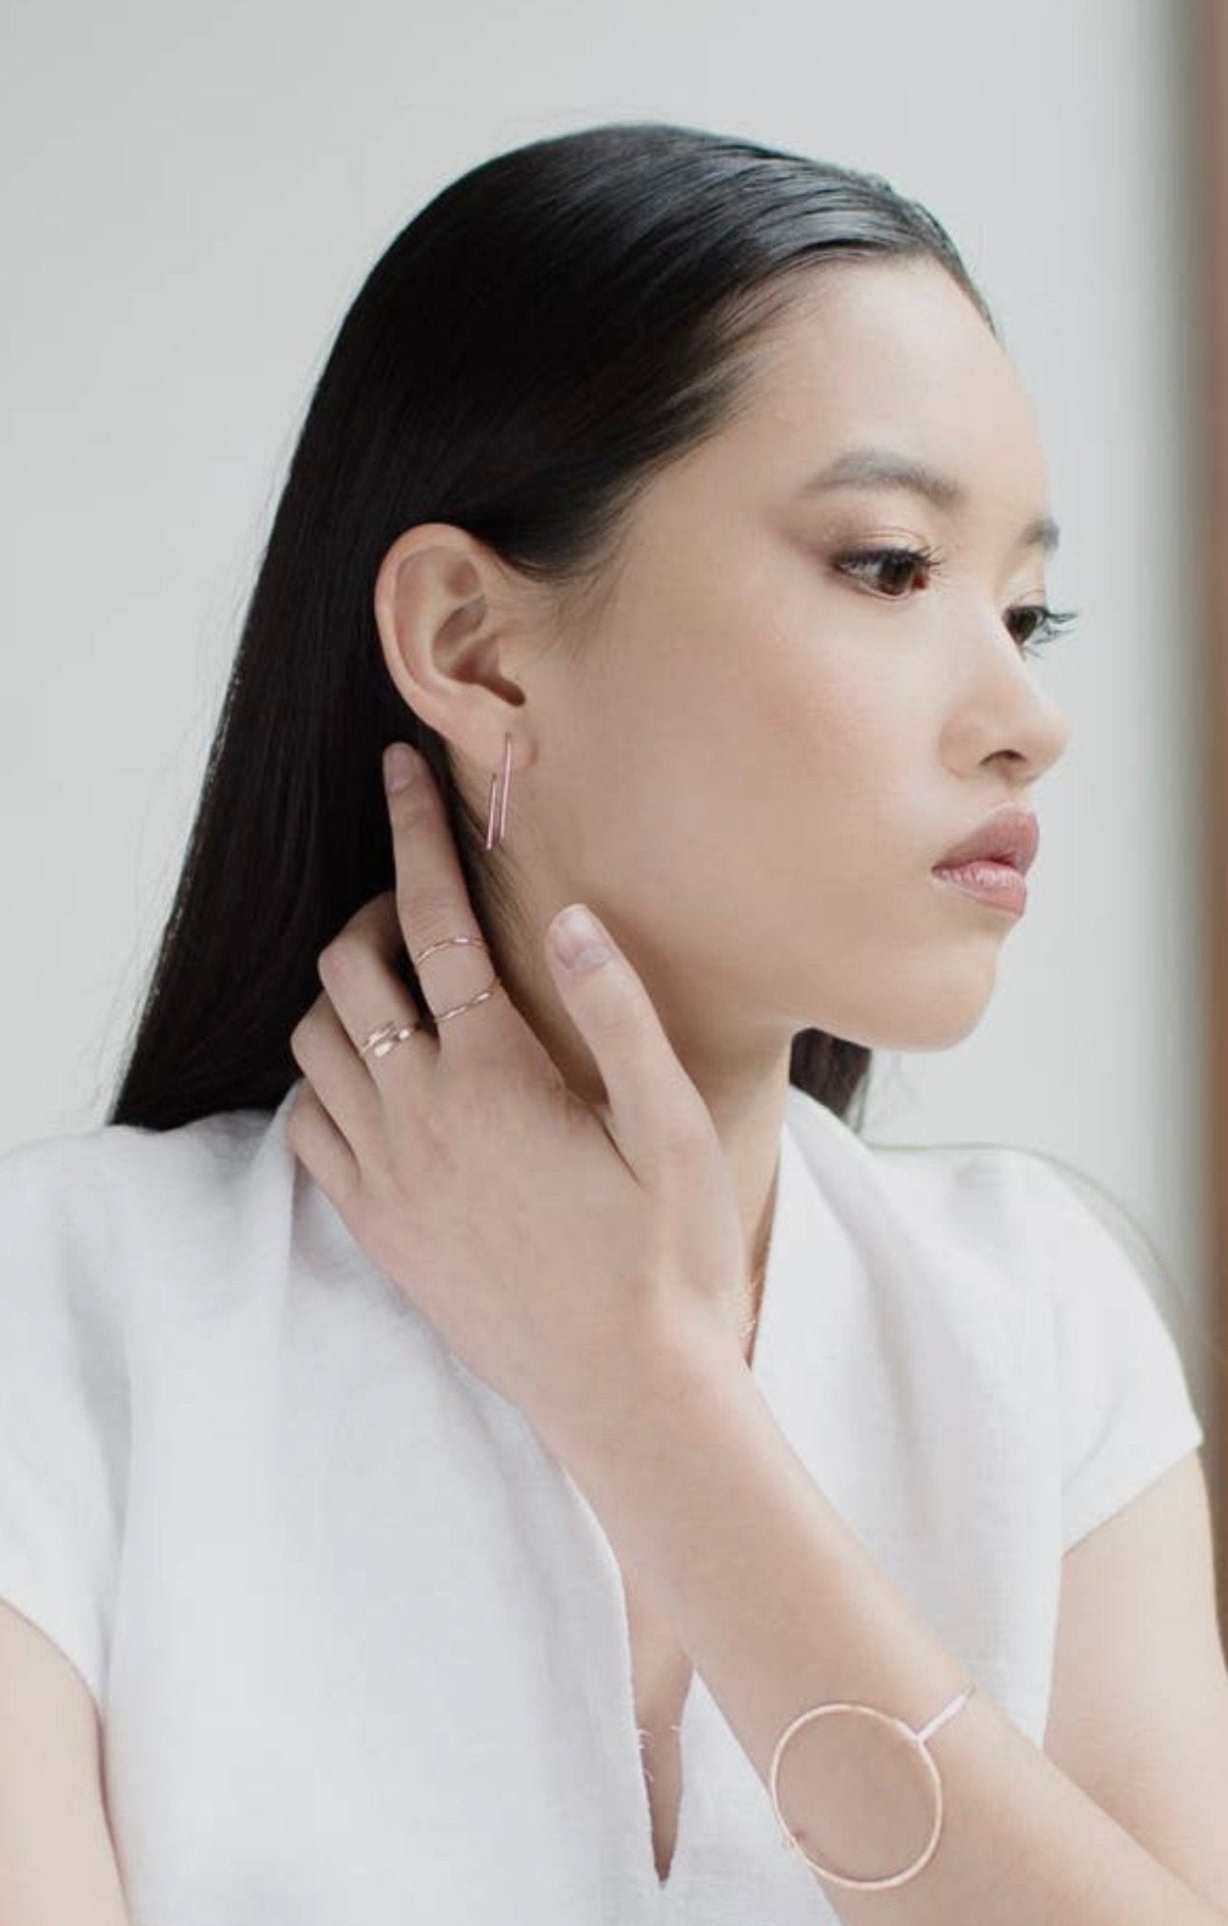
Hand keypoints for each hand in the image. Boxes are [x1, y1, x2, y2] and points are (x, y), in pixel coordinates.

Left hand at [284, 741, 750, 1458]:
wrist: (626, 1395)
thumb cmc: (668, 1260)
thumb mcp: (674, 1130)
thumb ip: (621, 1014)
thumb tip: (574, 915)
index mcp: (495, 1073)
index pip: (435, 919)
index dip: (416, 830)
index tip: (399, 767)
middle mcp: (420, 1115)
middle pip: (349, 969)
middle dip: (372, 909)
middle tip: (421, 904)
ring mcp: (385, 1176)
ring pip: (313, 1044)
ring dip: (343, 994)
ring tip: (401, 988)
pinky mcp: (374, 1228)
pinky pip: (305, 1128)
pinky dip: (322, 1080)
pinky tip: (374, 1081)